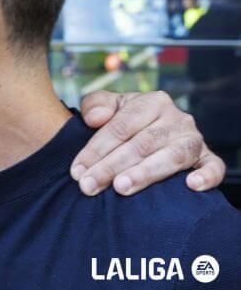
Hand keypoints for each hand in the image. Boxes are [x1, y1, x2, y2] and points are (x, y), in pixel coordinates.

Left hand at [70, 91, 224, 196]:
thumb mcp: (106, 106)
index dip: (96, 149)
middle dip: (111, 166)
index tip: (77, 171)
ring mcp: (193, 139)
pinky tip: (190, 186)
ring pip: (172, 156)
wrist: (148, 130)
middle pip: (141, 144)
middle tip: (89, 186)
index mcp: (151, 101)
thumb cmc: (123, 120)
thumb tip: (95, 118)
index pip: (120, 127)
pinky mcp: (207, 157)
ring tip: (121, 188)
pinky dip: (206, 176)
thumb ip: (95, 105)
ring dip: (145, 173)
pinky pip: (213, 167)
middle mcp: (176, 118)